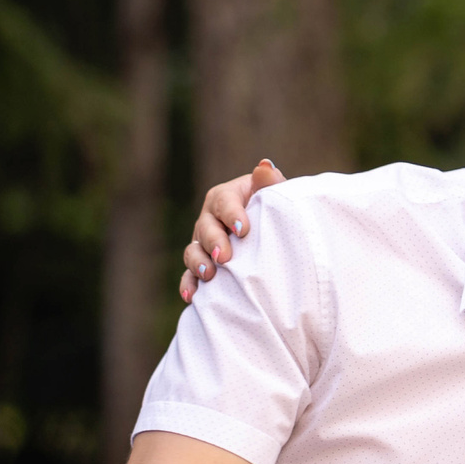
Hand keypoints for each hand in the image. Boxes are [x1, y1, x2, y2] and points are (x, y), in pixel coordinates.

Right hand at [178, 160, 284, 300]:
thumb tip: (264, 167)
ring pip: (193, 250)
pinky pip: (189, 275)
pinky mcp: (202, 264)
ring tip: (209, 275)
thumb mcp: (276, 195)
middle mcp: (210, 218)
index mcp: (227, 197)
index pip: (225, 201)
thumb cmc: (275, 210)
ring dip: (198, 263)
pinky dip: (188, 285)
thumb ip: (271, 183)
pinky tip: (192, 297)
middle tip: (224, 257)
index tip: (243, 229)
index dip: (232, 214)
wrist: (274, 234)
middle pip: (205, 227)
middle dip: (213, 242)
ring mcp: (203, 242)